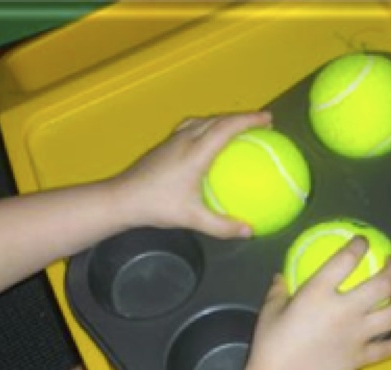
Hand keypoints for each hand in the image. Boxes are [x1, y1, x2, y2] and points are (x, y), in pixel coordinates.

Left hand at [107, 111, 271, 237]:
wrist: (122, 198)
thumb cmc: (156, 206)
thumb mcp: (192, 218)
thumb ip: (222, 226)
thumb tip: (250, 231)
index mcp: (195, 152)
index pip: (226, 127)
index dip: (249, 120)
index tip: (268, 120)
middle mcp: (185, 139)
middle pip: (218, 119)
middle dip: (241, 117)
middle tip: (261, 123)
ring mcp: (173, 140)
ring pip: (204, 120)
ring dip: (223, 119)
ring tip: (238, 128)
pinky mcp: (165, 145)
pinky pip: (193, 126)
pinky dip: (208, 126)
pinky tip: (209, 141)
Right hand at [247, 237, 390, 369]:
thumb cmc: (271, 345)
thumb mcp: (270, 312)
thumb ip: (278, 292)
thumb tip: (280, 277)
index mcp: (319, 293)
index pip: (346, 260)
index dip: (358, 245)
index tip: (362, 241)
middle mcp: (345, 309)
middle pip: (383, 284)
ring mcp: (358, 334)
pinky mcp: (361, 356)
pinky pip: (387, 349)